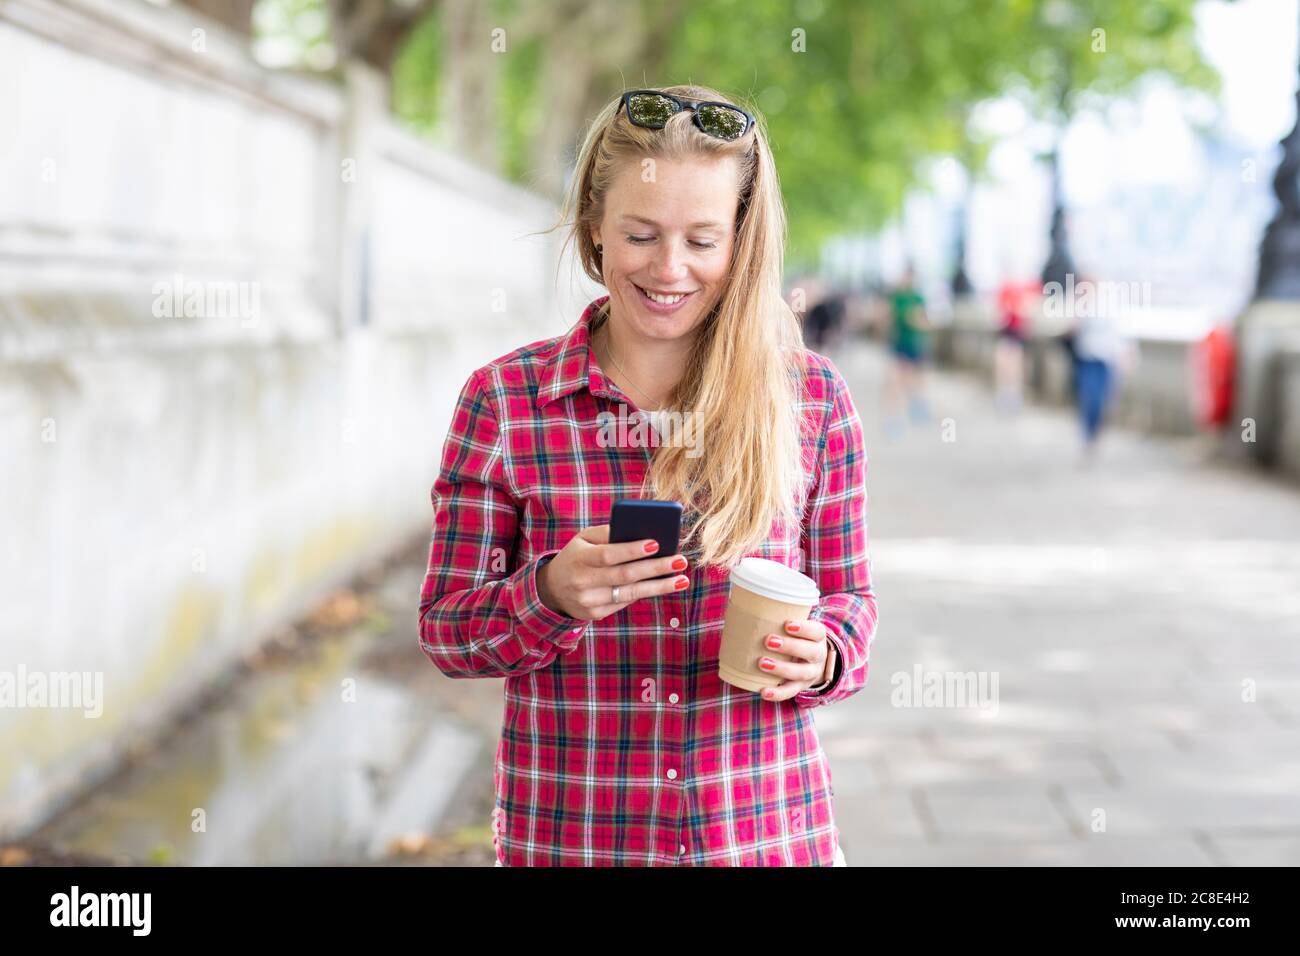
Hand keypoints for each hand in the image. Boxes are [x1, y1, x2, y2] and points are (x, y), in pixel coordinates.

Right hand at [536, 523, 689, 620]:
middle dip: (656, 568)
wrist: (552, 590)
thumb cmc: (576, 556)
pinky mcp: (596, 614)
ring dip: (659, 586)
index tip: (656, 543)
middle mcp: (583, 581)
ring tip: (682, 579)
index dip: (632, 550)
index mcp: (580, 558)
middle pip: (625, 575)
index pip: (608, 554)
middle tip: (680, 561)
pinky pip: (626, 602)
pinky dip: (646, 592)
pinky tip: (663, 585)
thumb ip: (607, 533)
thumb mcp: (583, 539)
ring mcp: (590, 601)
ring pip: (631, 593)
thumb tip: (640, 531)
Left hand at [757, 618, 834, 701]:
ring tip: (762, 662)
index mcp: (817, 636)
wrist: (814, 661)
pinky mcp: (800, 687)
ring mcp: (810, 673)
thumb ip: (777, 614)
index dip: (804, 628)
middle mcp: (817, 655)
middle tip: (768, 640)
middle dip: (790, 646)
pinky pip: (790, 692)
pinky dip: (777, 694)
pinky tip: (763, 691)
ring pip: (801, 672)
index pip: (816, 631)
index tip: (787, 624)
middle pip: (809, 651)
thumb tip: (740, 598)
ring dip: (781, 668)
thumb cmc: (797, 636)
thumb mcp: (795, 624)